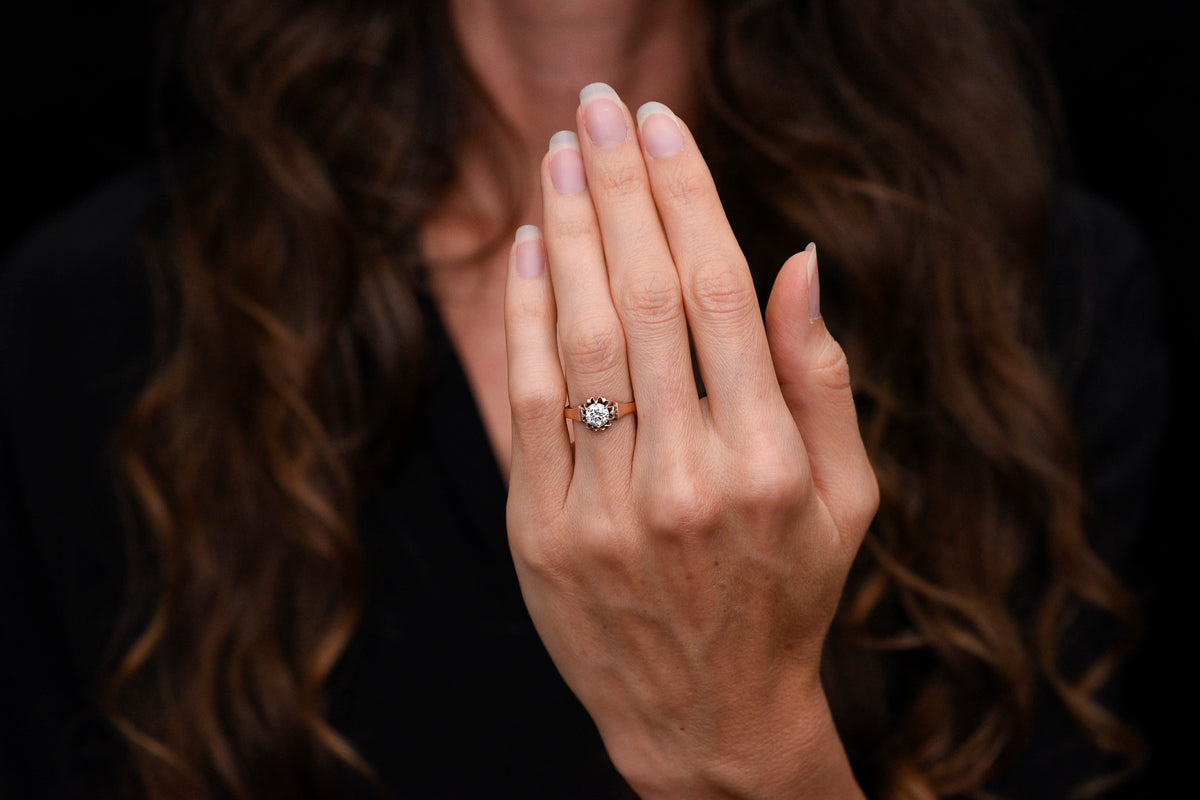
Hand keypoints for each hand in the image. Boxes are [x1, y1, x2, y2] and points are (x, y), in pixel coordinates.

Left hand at [503, 83, 877, 799]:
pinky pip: (528, 400)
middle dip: (620, 185)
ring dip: (568, 230)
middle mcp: (687, 477)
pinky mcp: (543, 531)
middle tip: (599, 105)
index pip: (718, 293)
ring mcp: (606, 507)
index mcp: (769, 462)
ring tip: (560, 154)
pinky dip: (526, 314)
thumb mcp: (845, 498)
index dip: (686, 197)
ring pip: (580, 336)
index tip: (663, 126)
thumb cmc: (786, 594)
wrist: (704, 717)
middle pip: (643, 295)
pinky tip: (532, 245)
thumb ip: (822, 379)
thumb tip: (798, 259)